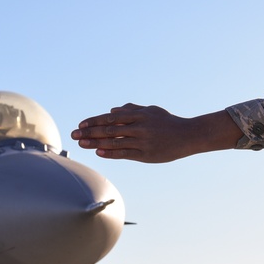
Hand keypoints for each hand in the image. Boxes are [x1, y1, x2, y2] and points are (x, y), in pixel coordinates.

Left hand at [71, 104, 241, 162]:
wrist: (189, 135)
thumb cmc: (169, 122)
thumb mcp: (151, 111)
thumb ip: (132, 110)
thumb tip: (112, 110)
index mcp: (139, 115)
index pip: (111, 117)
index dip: (94, 121)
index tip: (81, 125)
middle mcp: (139, 127)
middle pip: (109, 129)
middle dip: (90, 132)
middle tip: (74, 135)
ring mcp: (143, 141)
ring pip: (115, 142)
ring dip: (96, 143)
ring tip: (81, 144)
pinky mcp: (147, 154)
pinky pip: (125, 153)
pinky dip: (111, 152)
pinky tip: (99, 152)